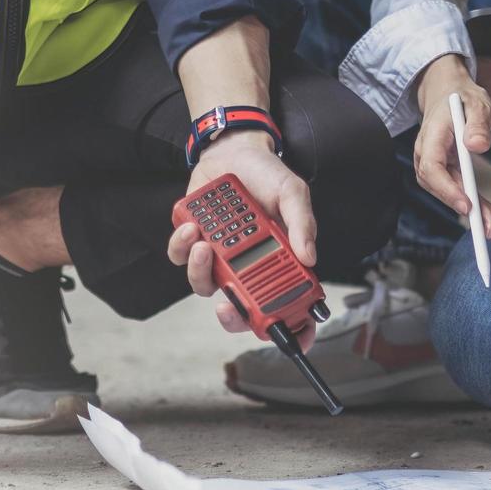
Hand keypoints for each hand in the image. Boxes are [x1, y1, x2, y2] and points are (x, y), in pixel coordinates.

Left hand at [163, 132, 318, 346]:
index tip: (292, 337)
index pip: (287, 302)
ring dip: (200, 271)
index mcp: (277, 259)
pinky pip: (181, 258)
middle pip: (241, 309)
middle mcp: (248, 265)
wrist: (233, 151)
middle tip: (228, 304)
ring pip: (205, 285)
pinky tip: (193, 227)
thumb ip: (301, 223)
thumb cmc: (267, 176)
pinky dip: (182, 246)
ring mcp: (220, 256)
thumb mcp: (292, 193)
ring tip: (205, 244)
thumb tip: (309, 256)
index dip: (293, 328)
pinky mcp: (194, 241)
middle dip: (232, 314)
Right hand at [413, 55, 490, 240]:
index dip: (447, 189)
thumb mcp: (476, 103)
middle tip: (490, 229)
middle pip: (443, 188)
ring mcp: (436, 165)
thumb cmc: (462, 97)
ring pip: (453, 195)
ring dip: (476, 215)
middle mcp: (428, 154)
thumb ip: (477, 123)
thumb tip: (477, 145)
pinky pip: (462, 193)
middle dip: (467, 210)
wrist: (448, 92)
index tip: (467, 205)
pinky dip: (478, 208)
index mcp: (431, 136)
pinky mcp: (448, 172)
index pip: (432, 168)